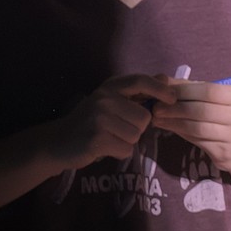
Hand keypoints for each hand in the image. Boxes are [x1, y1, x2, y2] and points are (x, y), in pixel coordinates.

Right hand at [51, 74, 175, 167]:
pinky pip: (126, 149)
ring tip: (109, 138)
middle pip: (144, 117)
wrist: (58, 142)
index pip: (140, 81)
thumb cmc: (91, 121)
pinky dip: (118, 152)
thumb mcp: (112, 100)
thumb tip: (165, 77)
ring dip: (127, 141)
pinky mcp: (96, 139)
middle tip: (118, 129)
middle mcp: (104, 99)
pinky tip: (104, 148)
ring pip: (136, 135)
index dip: (160, 89)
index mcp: (110, 87)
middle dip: (137, 128)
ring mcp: (99, 118)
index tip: (173, 98)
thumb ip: (137, 91)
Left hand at [150, 78, 230, 173]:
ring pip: (196, 127)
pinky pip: (197, 141)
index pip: (208, 90)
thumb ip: (192, 90)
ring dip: (173, 122)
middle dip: (174, 108)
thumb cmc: (227, 118)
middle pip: (200, 110)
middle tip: (156, 108)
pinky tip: (168, 127)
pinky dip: (179, 132)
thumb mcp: (216, 100)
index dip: (183, 91)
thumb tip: (162, 80)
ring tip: (158, 118)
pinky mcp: (224, 152)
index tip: (164, 92)